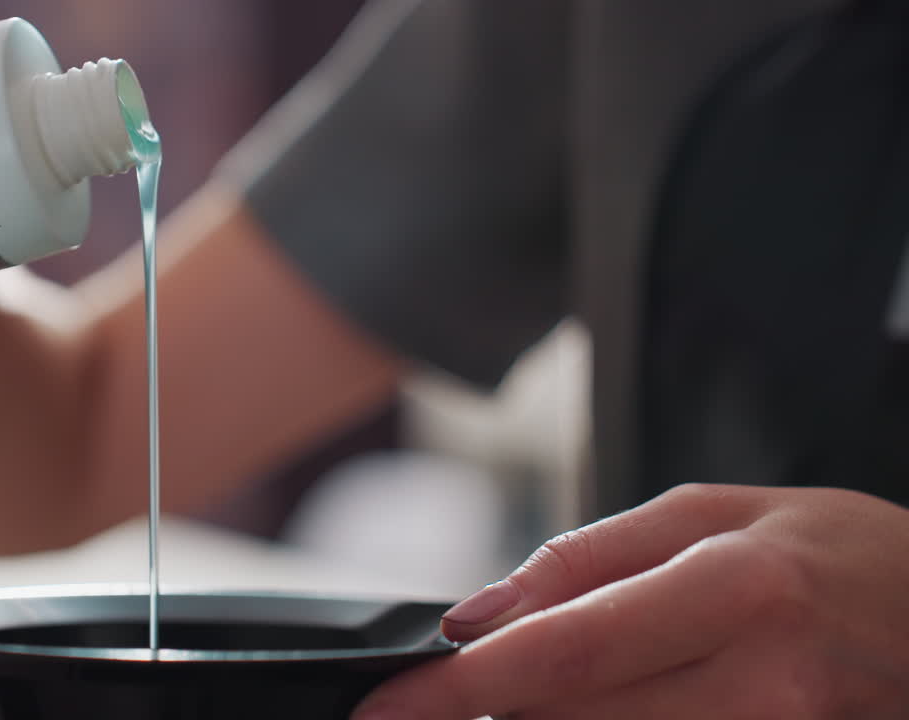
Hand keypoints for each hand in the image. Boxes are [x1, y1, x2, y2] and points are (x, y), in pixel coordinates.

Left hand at [354, 484, 908, 718]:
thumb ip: (587, 560)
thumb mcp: (712, 513)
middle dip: (498, 710)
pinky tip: (610, 705)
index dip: (457, 687)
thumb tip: (477, 615)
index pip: (563, 649)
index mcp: (735, 587)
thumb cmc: (835, 551)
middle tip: (465, 692)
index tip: (387, 707)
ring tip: (554, 686)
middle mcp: (763, 681)